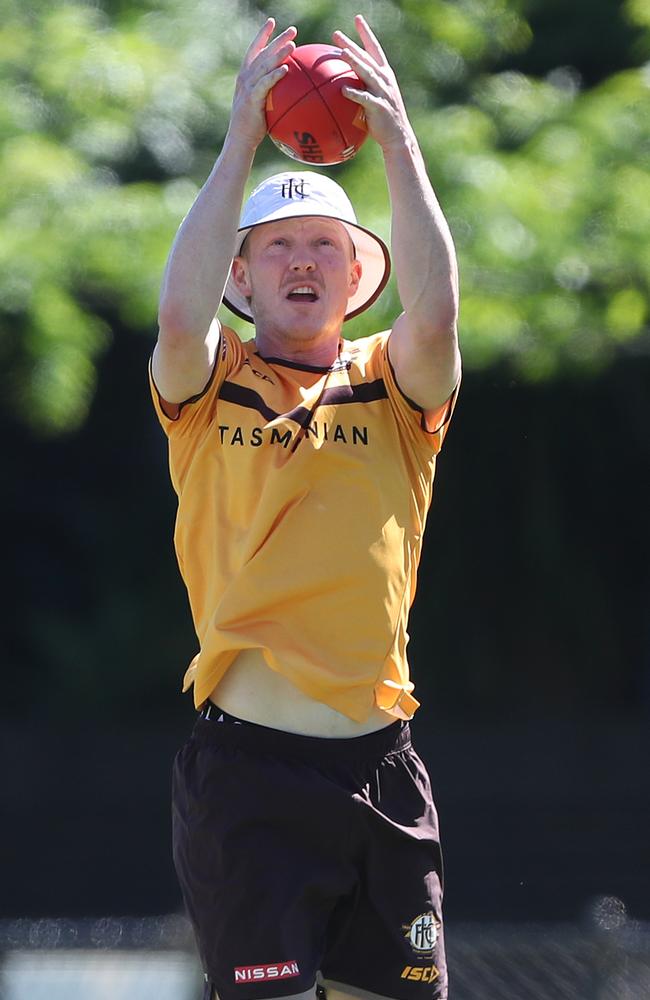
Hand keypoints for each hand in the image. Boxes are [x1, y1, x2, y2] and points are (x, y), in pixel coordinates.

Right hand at [227, 18, 296, 149]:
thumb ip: (272, 94)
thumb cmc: (253, 127)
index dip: (262, 35)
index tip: (272, 22)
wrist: (240, 141)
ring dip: (278, 54)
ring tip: (293, 45)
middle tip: (292, 30)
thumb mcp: (262, 106)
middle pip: (262, 53)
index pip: (254, 51)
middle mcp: (245, 78)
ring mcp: (247, 88)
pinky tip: (286, 69)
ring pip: (264, 65)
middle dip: (277, 39)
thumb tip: (290, 91)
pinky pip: (264, 84)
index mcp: (246, 77)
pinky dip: (274, 76)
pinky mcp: (251, 99)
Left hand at [332, 14, 411, 152]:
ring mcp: (383, 92)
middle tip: (336, 34)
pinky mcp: (379, 107)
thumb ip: (361, 88)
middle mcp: (384, 79)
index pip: (374, 48)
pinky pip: (365, 98)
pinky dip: (354, 93)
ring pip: (367, 72)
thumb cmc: (382, 120)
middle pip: (366, 57)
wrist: (398, 137)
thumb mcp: (373, 100)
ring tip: (341, 53)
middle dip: (351, 44)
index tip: (357, 18)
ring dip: (354, 62)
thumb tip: (341, 83)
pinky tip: (342, 89)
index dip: (365, 32)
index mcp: (384, 74)